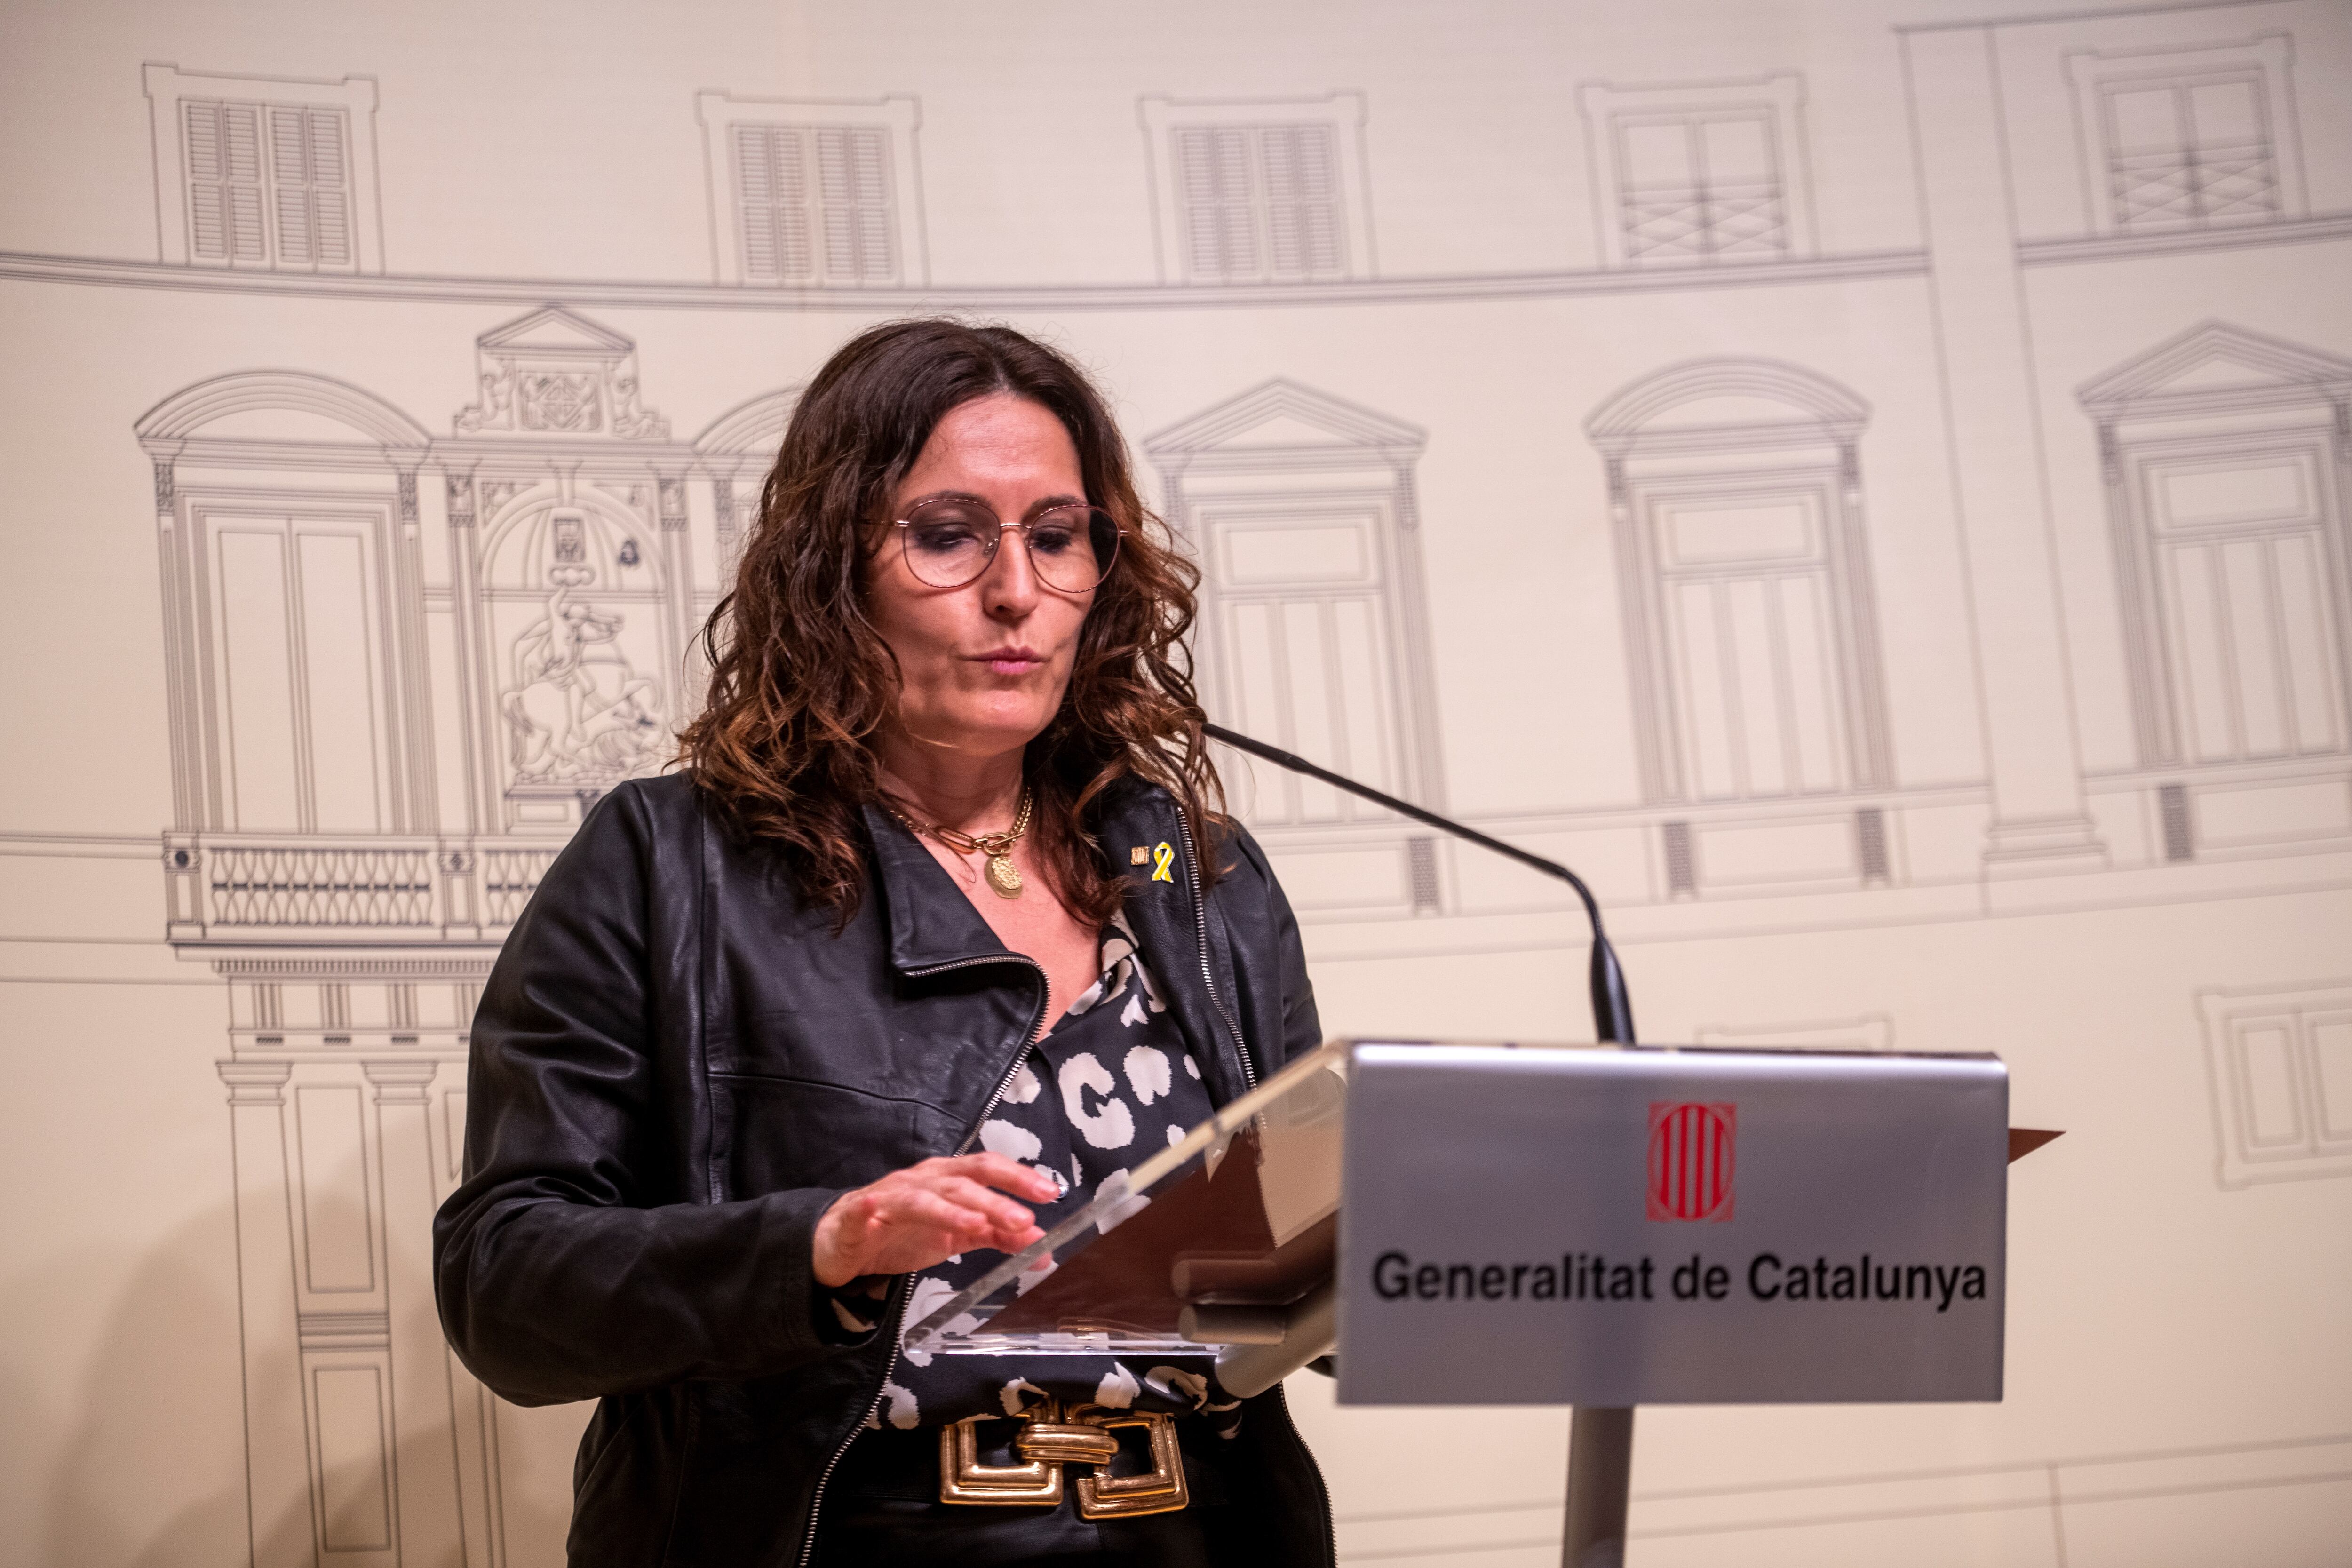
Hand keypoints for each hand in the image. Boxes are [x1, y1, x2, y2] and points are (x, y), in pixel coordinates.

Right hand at [811, 1153, 1058, 1287]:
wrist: (848, 1242)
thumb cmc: (905, 1232)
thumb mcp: (959, 1236)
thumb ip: (1000, 1236)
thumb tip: (1043, 1247)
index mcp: (948, 1180)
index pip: (987, 1169)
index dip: (1018, 1177)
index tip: (1050, 1192)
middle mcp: (923, 1180)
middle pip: (962, 1181)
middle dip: (995, 1196)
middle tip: (1025, 1219)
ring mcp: (891, 1196)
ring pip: (923, 1198)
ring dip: (951, 1209)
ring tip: (977, 1224)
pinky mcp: (859, 1216)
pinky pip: (865, 1209)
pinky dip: (870, 1209)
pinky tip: (874, 1209)